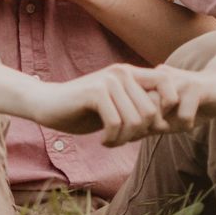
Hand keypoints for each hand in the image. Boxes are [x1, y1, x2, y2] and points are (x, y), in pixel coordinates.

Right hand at [36, 64, 181, 146]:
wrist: (47, 104)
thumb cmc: (83, 110)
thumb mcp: (116, 108)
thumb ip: (138, 109)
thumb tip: (168, 124)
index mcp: (130, 73)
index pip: (167, 82)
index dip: (169, 107)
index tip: (154, 128)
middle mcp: (122, 72)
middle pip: (152, 111)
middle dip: (141, 134)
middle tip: (124, 140)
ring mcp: (108, 81)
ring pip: (135, 119)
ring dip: (125, 140)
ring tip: (112, 142)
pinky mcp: (95, 92)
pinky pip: (116, 123)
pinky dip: (112, 139)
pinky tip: (104, 142)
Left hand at [135, 62, 215, 128]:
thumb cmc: (194, 104)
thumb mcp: (169, 116)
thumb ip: (150, 124)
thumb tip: (126, 137)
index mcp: (151, 82)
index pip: (130, 105)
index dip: (134, 124)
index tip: (143, 134)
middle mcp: (160, 78)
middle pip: (141, 108)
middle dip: (148, 126)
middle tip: (161, 132)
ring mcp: (177, 81)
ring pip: (158, 110)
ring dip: (167, 125)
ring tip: (175, 127)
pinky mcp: (195, 87)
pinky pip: (183, 114)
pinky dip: (186, 124)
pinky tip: (192, 122)